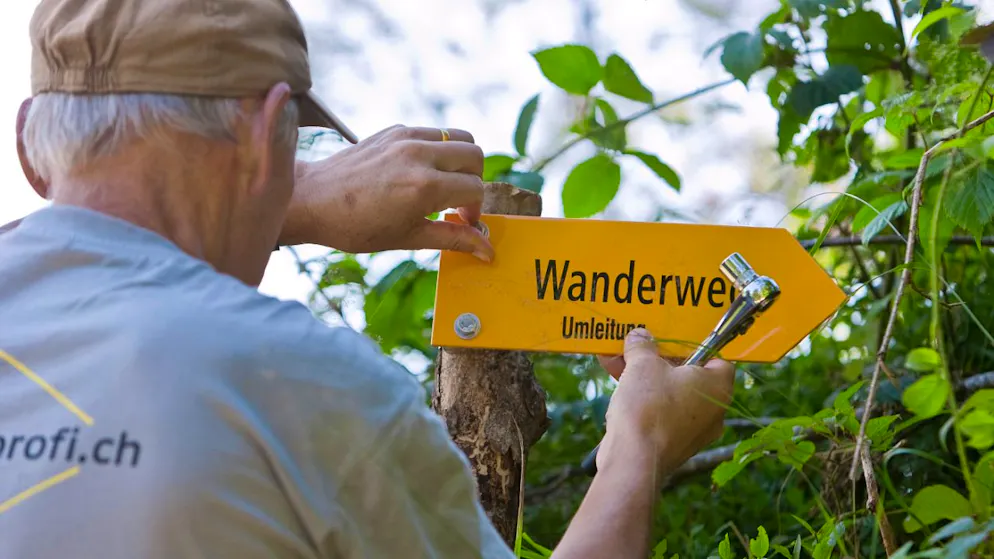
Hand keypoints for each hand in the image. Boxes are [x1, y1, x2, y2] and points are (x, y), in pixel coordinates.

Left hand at [280, 125, 493, 260]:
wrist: (312, 200)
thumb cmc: (356, 226)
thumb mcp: (409, 238)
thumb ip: (453, 238)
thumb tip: (487, 250)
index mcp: (424, 186)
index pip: (475, 188)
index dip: (475, 209)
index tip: (463, 221)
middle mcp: (419, 155)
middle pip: (475, 154)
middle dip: (475, 179)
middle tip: (458, 200)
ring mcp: (405, 137)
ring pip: (457, 136)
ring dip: (460, 160)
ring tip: (443, 183)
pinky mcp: (393, 129)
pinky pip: (432, 133)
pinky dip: (436, 150)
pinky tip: (418, 172)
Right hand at [596, 328, 734, 477]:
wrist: (634, 460)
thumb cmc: (649, 407)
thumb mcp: (643, 364)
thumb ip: (643, 346)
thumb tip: (640, 336)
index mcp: (718, 387)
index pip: (717, 358)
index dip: (693, 346)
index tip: (671, 341)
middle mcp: (713, 412)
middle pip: (689, 377)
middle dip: (660, 362)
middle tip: (639, 349)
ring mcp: (694, 433)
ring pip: (671, 397)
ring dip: (646, 380)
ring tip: (618, 364)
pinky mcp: (674, 447)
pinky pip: (661, 415)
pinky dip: (644, 402)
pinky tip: (617, 388)